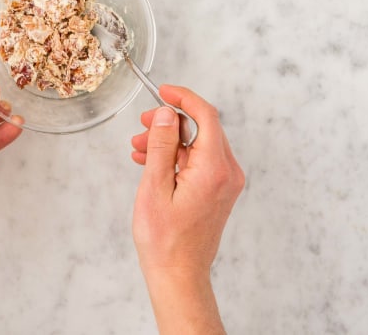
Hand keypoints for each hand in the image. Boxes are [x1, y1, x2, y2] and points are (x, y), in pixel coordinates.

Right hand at [130, 85, 243, 333]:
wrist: (179, 275)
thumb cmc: (164, 240)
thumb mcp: (154, 186)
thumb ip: (162, 145)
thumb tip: (166, 114)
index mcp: (214, 169)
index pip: (206, 116)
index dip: (183, 98)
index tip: (163, 91)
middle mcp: (227, 173)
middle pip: (203, 128)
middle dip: (170, 121)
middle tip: (142, 125)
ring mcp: (226, 183)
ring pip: (198, 145)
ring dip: (170, 141)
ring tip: (139, 149)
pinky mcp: (219, 191)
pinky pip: (199, 161)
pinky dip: (177, 157)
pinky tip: (151, 162)